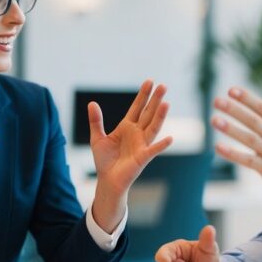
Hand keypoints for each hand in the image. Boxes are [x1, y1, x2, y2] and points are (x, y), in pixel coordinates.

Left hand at [89, 80, 172, 230]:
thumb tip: (92, 103)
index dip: (143, 95)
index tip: (150, 81)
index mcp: (127, 127)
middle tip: (163, 85)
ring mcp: (142, 145)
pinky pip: (153, 150)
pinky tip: (170, 138)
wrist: (107, 180)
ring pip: (153, 127)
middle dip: (155, 100)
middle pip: (148, 113)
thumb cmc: (105, 161)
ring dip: (160, 116)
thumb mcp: (97, 138)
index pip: (137, 107)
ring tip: (166, 103)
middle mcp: (137, 133)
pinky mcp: (143, 157)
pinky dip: (161, 145)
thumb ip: (96, 121)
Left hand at [211, 78, 261, 205]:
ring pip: (249, 139)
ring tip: (214, 120)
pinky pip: (247, 161)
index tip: (231, 90)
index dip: (247, 98)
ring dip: (231, 129)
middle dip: (234, 110)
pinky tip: (218, 147)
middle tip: (216, 101)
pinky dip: (233, 154)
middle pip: (253, 121)